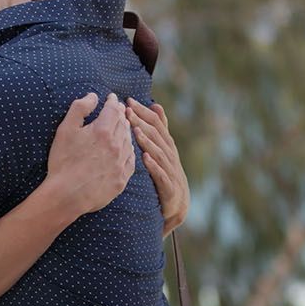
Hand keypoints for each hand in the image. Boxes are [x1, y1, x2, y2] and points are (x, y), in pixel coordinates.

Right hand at [44, 93, 134, 217]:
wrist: (67, 195)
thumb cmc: (63, 161)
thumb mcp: (65, 130)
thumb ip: (79, 108)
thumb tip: (93, 96)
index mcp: (103, 131)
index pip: (113, 109)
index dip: (112, 101)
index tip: (111, 97)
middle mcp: (116, 145)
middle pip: (123, 124)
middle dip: (120, 114)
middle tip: (118, 109)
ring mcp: (121, 163)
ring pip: (129, 141)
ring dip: (126, 131)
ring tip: (123, 126)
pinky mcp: (122, 179)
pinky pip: (131, 160)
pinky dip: (130, 150)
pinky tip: (126, 149)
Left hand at [129, 98, 189, 234]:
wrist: (177, 205)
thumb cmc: (166, 173)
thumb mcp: (163, 149)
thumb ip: (160, 129)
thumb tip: (156, 105)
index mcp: (166, 145)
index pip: (156, 123)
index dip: (143, 112)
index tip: (128, 100)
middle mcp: (170, 155)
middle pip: (156, 135)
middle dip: (142, 121)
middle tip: (127, 110)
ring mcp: (170, 171)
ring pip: (159, 153)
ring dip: (147, 141)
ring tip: (135, 130)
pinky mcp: (168, 188)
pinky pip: (161, 175)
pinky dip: (154, 166)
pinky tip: (144, 158)